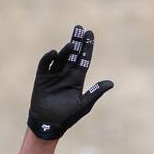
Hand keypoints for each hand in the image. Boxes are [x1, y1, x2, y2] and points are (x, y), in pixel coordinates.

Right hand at [27, 25, 112, 139]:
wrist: (48, 125)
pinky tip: (54, 53)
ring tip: (72, 44)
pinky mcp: (42, 78)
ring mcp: (54, 75)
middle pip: (73, 54)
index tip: (90, 34)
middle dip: (76, 41)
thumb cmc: (67, 117)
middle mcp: (66, 74)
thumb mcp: (84, 104)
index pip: (83, 59)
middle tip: (80, 28)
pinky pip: (45, 64)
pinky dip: (49, 58)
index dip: (87, 47)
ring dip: (66, 49)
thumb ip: (96, 92)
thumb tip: (111, 83)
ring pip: (61, 57)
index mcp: (77, 79)